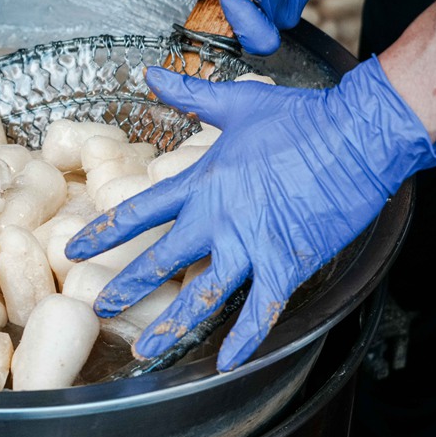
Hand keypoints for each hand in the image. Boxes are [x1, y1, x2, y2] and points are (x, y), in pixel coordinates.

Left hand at [64, 57, 435, 370]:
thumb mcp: (238, 101)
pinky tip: (225, 363)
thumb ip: (190, 94)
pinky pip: (262, 310)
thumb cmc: (302, 117)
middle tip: (99, 309)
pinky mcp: (289, 263)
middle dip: (127, 286)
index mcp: (203, 183)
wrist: (360, 135)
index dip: (105, 232)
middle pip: (162, 259)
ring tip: (145, 350)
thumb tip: (151, 74)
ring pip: (203, 293)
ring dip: (172, 325)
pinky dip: (244, 339)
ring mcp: (253, 244)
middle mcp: (220, 218)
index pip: (141, 211)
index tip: (75, 249)